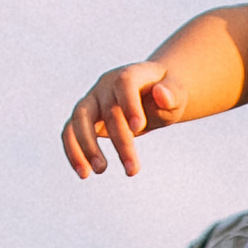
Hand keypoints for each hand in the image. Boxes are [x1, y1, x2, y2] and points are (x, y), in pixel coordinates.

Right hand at [62, 61, 180, 179]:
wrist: (150, 94)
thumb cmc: (166, 96)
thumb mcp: (176, 93)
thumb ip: (171, 94)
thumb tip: (162, 96)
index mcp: (130, 75)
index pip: (125, 82)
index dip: (130, 103)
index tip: (139, 127)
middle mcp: (107, 85)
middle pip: (108, 110)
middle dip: (120, 141)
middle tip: (133, 171)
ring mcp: (93, 99)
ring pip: (80, 118)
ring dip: (87, 146)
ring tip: (100, 171)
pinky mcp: (85, 117)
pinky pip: (70, 131)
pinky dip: (73, 151)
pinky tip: (84, 173)